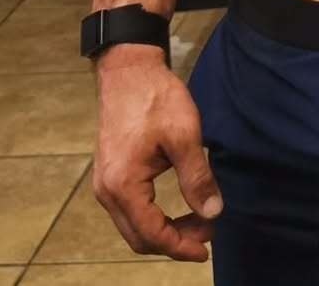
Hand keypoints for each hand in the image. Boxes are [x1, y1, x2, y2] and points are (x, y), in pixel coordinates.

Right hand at [92, 55, 222, 261]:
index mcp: (123, 186)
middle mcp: (107, 191)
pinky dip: (152, 215)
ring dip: (163, 229)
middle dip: (174, 241)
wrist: (128, 69)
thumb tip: (212, 213)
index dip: (181, 247)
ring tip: (197, 218)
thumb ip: (197, 177)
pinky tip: (176, 204)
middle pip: (139, 237)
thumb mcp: (184, 135)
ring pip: (133, 225)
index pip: (153, 234)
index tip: (207, 250)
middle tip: (207, 232)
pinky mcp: (109, 171)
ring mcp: (105, 182)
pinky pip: (129, 208)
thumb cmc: (156, 98)